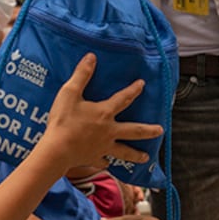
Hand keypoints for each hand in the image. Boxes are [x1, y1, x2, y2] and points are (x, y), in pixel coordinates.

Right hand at [42, 54, 163, 170]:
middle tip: (160, 130)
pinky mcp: (94, 158)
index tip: (142, 84)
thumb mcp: (70, 93)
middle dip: (148, 130)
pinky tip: (107, 162)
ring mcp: (103, 147)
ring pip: (124, 152)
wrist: (57, 150)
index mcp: (104, 113)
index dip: (133, 90)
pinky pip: (103, 161)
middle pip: (134, 131)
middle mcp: (109, 131)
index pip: (123, 99)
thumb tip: (91, 57)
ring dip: (136, 154)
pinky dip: (106, 161)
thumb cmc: (63, 121)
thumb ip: (81, 75)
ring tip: (146, 158)